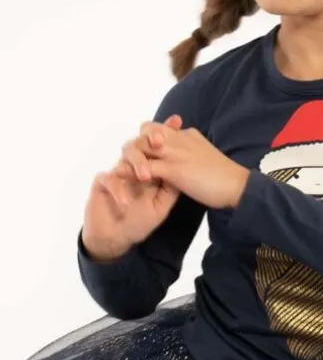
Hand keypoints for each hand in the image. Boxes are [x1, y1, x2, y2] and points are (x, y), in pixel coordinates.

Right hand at [83, 114, 184, 260]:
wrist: (116, 238)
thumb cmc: (139, 222)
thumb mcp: (161, 207)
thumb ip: (171, 188)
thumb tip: (184, 167)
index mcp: (150, 169)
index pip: (158, 148)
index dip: (166, 132)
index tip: (178, 121)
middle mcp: (134, 166)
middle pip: (140, 144)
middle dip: (149, 139)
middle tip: (159, 141)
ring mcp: (118, 172)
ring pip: (125, 156)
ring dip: (136, 164)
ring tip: (145, 177)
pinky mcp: (103, 182)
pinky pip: (110, 178)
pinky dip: (119, 190)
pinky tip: (127, 203)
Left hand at [120, 123, 248, 209]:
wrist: (238, 187)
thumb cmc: (226, 177)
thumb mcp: (207, 157)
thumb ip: (193, 152)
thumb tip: (186, 155)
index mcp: (188, 136)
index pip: (160, 127)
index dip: (149, 138)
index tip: (145, 152)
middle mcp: (180, 139)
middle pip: (147, 131)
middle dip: (136, 145)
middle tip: (129, 162)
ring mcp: (176, 153)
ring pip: (143, 145)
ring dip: (130, 157)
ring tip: (120, 169)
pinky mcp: (174, 169)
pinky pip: (146, 166)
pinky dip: (132, 171)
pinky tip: (123, 177)